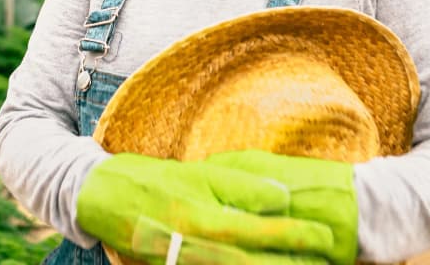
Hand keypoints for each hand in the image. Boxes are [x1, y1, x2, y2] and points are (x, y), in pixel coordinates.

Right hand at [75, 153, 340, 260]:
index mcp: (199, 204)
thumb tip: (283, 196)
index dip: (292, 232)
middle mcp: (189, 233)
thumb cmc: (159, 180)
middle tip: (323, 260)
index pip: (255, 222)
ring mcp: (178, 255)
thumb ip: (240, 185)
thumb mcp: (200, 174)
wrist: (103, 195)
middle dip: (288, 259)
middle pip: (247, 255)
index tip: (325, 235)